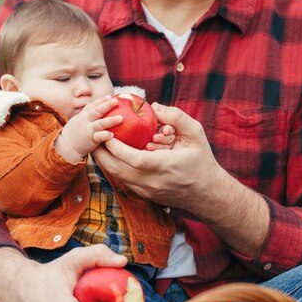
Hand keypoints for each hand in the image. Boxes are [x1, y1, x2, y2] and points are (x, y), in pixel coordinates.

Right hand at [55, 95, 122, 161]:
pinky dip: (105, 135)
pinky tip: (112, 135)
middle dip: (107, 105)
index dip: (101, 100)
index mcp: (83, 116)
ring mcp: (88, 130)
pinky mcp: (90, 140)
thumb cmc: (74, 134)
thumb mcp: (78, 122)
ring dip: (110, 120)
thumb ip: (87, 117)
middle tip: (116, 101)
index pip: (92, 105)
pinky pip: (98, 137)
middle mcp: (85, 120)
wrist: (64, 147)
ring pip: (100, 123)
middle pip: (96, 111)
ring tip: (121, 118)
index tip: (109, 96)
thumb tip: (98, 113)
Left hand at [94, 103, 269, 255]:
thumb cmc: (202, 160)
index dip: (116, 147)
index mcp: (165, 166)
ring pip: (117, 177)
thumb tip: (155, 106)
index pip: (134, 159)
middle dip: (101, 153)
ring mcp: (147, 191)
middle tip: (93, 135)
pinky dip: (114, 167)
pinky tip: (110, 155)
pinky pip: (123, 181)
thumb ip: (177, 117)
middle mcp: (153, 182)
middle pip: (117, 170)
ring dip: (105, 161)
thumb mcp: (196, 134)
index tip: (106, 132)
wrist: (207, 193)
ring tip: (97, 143)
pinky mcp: (145, 195)